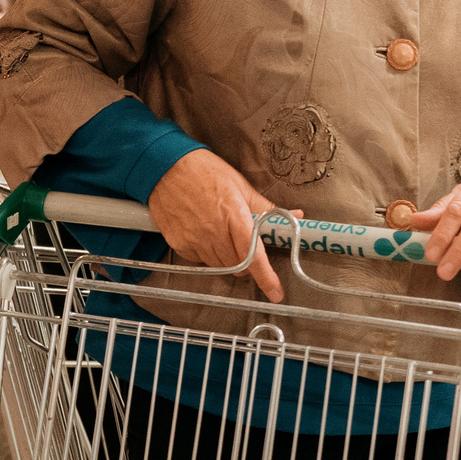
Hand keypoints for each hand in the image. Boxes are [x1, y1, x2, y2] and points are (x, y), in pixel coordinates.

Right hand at [147, 149, 284, 301]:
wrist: (165, 167)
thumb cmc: (204, 171)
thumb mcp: (240, 185)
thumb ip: (266, 207)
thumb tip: (295, 215)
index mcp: (234, 215)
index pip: (254, 255)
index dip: (266, 278)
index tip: (275, 292)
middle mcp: (213, 231)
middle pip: (238, 265)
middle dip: (247, 261)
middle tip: (244, 244)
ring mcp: (194, 239)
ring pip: (220, 265)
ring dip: (227, 257)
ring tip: (221, 233)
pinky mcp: (179, 244)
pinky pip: (200, 260)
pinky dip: (207, 253)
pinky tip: (203, 233)